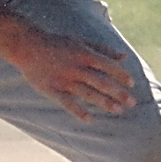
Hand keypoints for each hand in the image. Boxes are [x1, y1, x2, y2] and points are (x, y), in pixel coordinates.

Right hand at [4, 27, 136, 120]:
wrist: (28, 46)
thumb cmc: (58, 43)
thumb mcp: (81, 42)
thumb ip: (103, 50)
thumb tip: (124, 56)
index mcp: (84, 54)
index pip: (108, 66)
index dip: (121, 75)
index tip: (132, 84)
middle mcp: (76, 68)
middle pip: (102, 82)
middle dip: (118, 93)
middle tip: (132, 103)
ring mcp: (65, 80)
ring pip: (88, 94)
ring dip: (105, 102)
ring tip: (118, 110)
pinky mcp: (53, 90)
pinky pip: (68, 103)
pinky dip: (79, 111)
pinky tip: (91, 119)